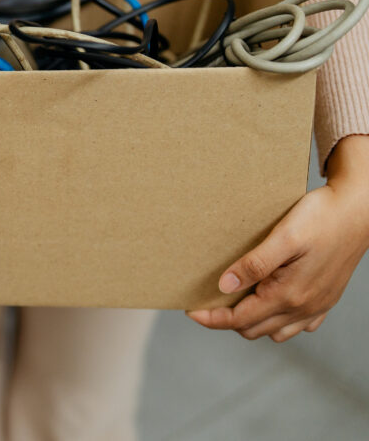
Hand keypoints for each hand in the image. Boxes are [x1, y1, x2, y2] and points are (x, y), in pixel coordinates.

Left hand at [188, 136, 368, 341]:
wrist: (359, 211)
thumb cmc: (321, 218)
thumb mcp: (283, 237)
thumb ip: (254, 264)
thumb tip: (225, 286)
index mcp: (289, 294)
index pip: (239, 319)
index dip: (211, 318)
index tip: (190, 310)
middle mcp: (304, 307)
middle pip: (254, 329)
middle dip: (227, 320)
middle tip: (207, 301)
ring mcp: (317, 306)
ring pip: (275, 331)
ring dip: (252, 322)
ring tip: (234, 301)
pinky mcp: (326, 299)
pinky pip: (299, 325)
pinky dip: (278, 321)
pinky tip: (269, 302)